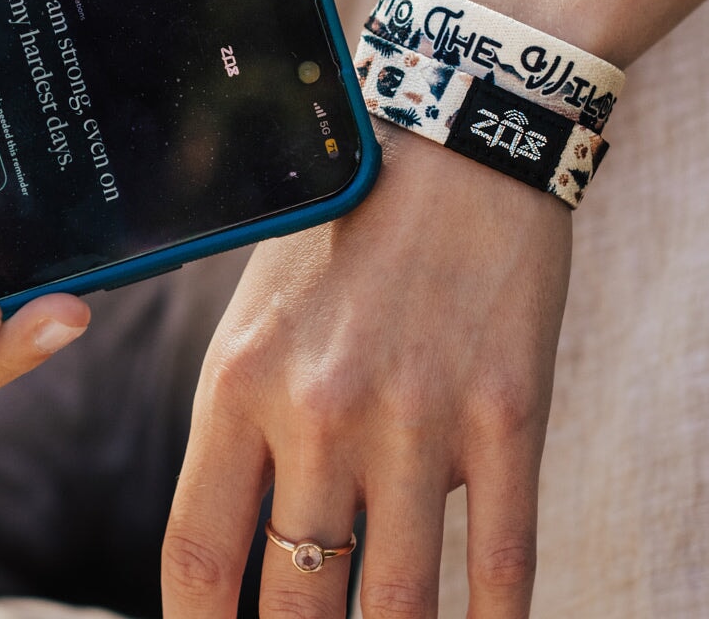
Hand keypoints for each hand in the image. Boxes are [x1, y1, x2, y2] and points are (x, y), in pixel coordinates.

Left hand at [162, 124, 571, 617]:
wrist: (460, 137)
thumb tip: (259, 527)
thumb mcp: (265, 304)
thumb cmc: (352, 220)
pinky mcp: (509, 413)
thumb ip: (250, 413)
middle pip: (295, 602)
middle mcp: (322, 411)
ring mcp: (421, 418)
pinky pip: (502, 561)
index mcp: (241, 380)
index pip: (199, 555)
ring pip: (398, 604)